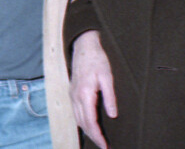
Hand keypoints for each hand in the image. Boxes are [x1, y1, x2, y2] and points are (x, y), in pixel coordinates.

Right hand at [70, 30, 117, 148]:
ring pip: (77, 118)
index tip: (105, 145)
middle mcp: (76, 96)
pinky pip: (75, 111)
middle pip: (82, 123)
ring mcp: (72, 93)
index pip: (90, 121)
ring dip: (87, 130)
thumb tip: (112, 115)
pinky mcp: (72, 91)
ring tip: (98, 138)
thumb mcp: (107, 76)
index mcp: (85, 93)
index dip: (97, 135)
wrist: (83, 45)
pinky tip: (89, 123)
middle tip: (103, 146)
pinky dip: (82, 121)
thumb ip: (110, 96)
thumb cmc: (97, 59)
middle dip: (92, 136)